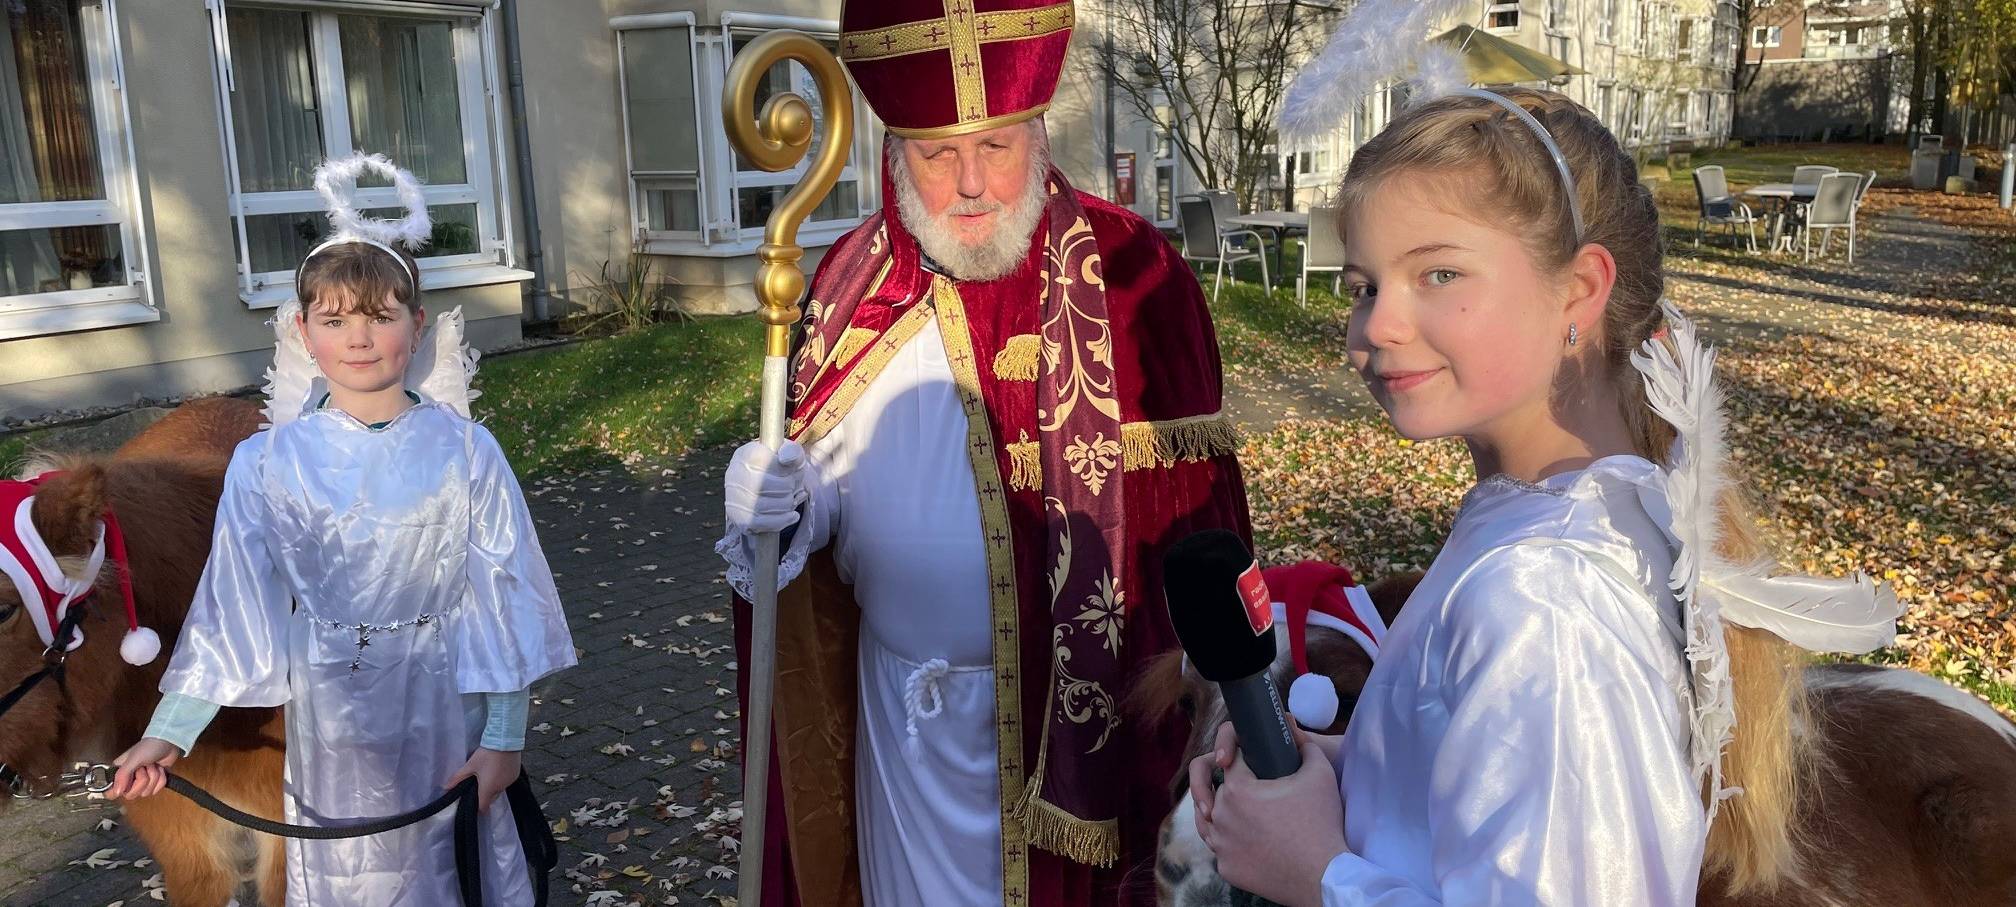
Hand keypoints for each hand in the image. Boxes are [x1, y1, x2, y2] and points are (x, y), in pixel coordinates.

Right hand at [107, 738, 180, 800]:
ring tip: (153, 765)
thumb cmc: (149, 746)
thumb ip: (123, 775)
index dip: (120, 791)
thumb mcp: (133, 759)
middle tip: (144, 768)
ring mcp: (142, 781)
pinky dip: (161, 779)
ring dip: (154, 777)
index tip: (130, 783)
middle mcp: (129, 779)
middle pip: (132, 795)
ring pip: (146, 792)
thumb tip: (117, 791)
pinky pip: (157, 790)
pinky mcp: (154, 782)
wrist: (169, 742)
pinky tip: (160, 769)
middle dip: (143, 780)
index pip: (112, 792)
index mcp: (119, 772)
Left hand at [446, 748, 520, 813]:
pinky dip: (501, 780)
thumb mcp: (470, 765)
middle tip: (478, 783)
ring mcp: (509, 782)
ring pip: (499, 790)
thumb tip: (446, 787)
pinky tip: (497, 769)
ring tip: (488, 774)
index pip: (483, 807)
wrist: (505, 740)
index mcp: (488, 788)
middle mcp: (500, 788)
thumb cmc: (487, 754)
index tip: (473, 802)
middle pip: (491, 798)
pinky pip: (506, 783)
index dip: (477, 807)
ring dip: (493, 786)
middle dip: (484, 794)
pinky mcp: (516, 775)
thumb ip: (458, 778)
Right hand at [723, 440, 806, 534]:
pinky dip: (784, 520)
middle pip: (772, 486)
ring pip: (772, 506)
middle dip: (789, 487)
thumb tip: (786, 459)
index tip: (791, 471)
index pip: (770, 464)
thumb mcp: (788, 453)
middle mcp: (735, 475)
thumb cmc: (778, 466)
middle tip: (792, 485)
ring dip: (789, 503)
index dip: (788, 471)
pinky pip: (766, 524)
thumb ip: (792, 452)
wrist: (760, 484)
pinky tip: (792, 514)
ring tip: (790, 497)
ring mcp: (735, 499)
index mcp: (746, 454)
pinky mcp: (740, 519)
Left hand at [1188, 722, 1347, 906]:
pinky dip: (1231, 841)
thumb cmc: (1322, 824)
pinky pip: (1221, 848)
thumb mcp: (1320, 774)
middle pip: (1220, 790)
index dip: (1245, 756)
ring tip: (1242, 809)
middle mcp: (1220, 816)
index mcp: (1237, 789)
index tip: (1256, 759)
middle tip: (1258, 789)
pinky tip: (1245, 837)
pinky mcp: (1225, 868)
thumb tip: (1294, 732)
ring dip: (1223, 811)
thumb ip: (1304, 745)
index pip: (1232, 761)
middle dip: (1236, 786)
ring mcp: (1220, 845)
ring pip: (1211, 819)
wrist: (1324, 877)